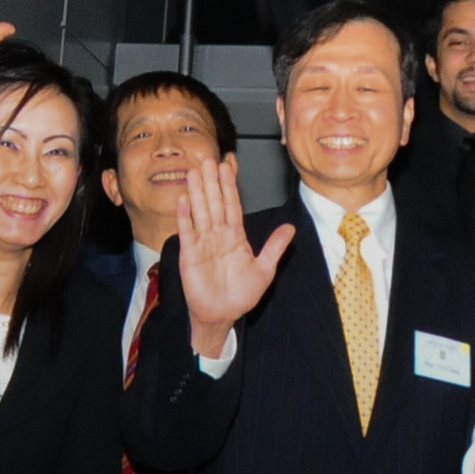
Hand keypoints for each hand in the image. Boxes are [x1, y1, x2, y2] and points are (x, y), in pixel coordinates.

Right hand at [172, 149, 294, 356]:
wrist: (221, 315)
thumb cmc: (241, 295)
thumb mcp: (264, 270)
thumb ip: (275, 247)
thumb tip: (291, 228)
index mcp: (235, 237)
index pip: (233, 205)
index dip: (230, 185)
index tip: (228, 165)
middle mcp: (218, 236)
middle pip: (214, 203)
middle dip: (212, 181)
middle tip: (208, 158)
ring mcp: (202, 244)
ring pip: (200, 212)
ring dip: (197, 192)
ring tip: (194, 172)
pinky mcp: (190, 255)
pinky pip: (188, 232)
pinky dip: (185, 217)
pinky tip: (183, 200)